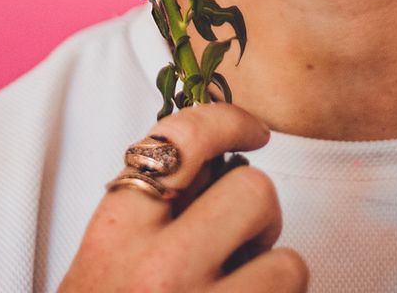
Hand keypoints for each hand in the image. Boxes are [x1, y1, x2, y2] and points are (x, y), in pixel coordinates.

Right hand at [57, 101, 308, 291]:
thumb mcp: (107, 258)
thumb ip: (156, 208)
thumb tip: (223, 158)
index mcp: (118, 231)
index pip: (184, 137)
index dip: (231, 120)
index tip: (256, 131)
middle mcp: (159, 270)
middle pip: (255, 192)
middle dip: (257, 219)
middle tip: (235, 249)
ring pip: (289, 264)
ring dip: (274, 281)